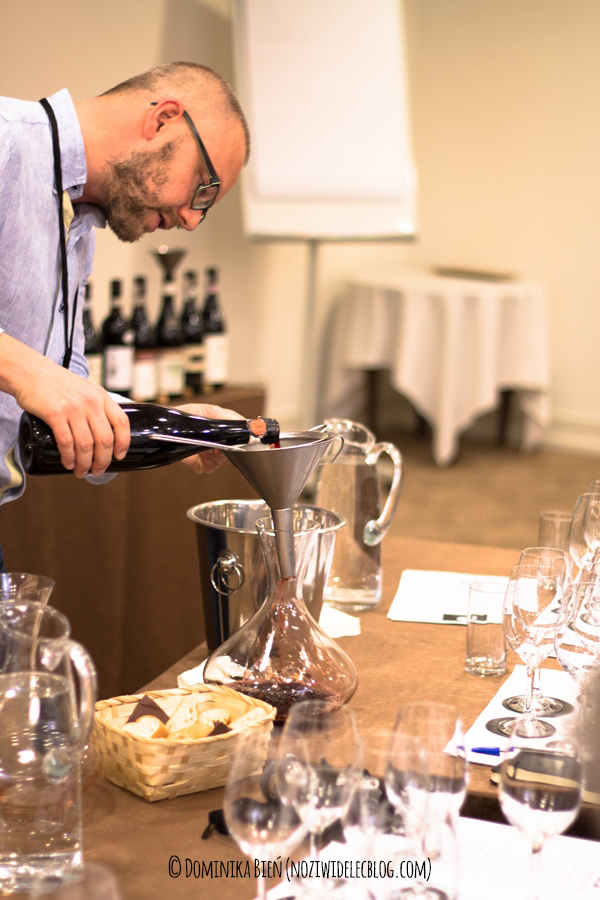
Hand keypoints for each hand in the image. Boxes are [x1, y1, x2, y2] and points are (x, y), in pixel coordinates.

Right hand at [0, 334, 129, 476]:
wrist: (31, 372)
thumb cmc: (58, 384)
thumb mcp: (86, 390)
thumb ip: (96, 407)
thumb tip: (103, 434)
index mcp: (101, 397)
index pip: (121, 422)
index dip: (123, 443)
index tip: (119, 456)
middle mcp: (91, 403)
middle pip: (104, 439)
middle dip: (103, 460)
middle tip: (98, 470)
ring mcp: (73, 408)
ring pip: (86, 445)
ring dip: (85, 463)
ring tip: (81, 471)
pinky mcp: (55, 414)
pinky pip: (66, 442)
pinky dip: (69, 457)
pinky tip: (68, 463)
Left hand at [176, 402, 244, 474]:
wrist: (166, 428)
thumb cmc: (185, 416)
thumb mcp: (207, 410)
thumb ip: (225, 416)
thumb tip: (242, 423)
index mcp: (224, 428)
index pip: (241, 435)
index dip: (241, 438)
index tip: (237, 438)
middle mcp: (220, 442)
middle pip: (236, 451)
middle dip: (228, 448)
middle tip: (219, 444)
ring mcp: (212, 453)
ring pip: (225, 461)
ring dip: (217, 455)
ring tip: (208, 447)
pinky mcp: (203, 464)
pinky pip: (212, 467)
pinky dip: (207, 462)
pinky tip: (201, 454)